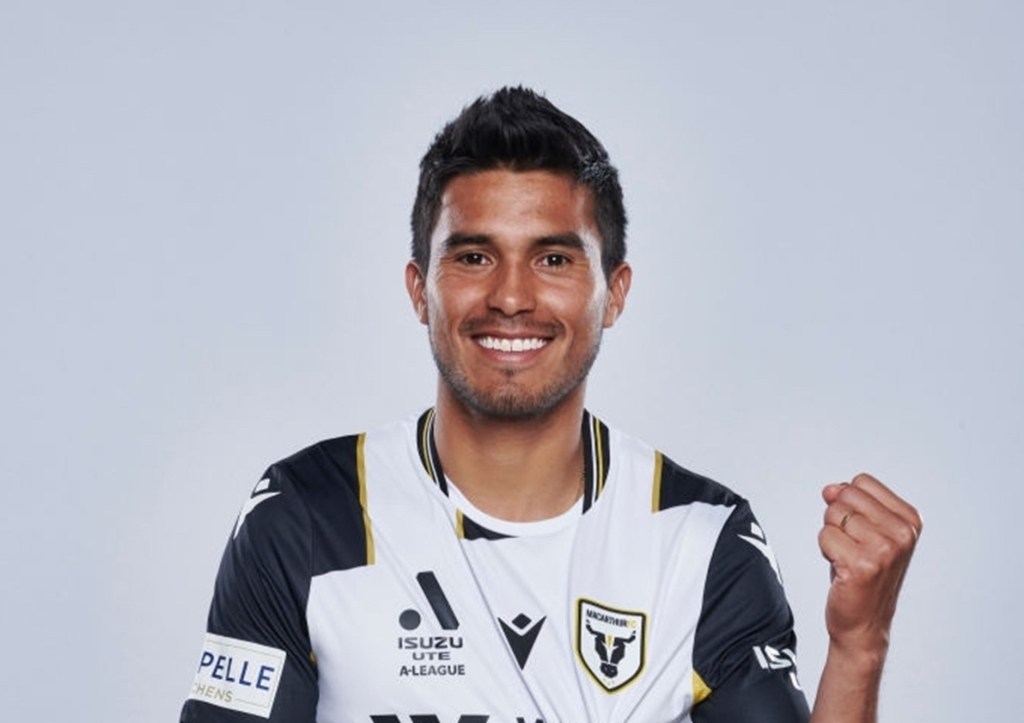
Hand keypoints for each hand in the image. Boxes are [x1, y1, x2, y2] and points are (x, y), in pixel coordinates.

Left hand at [818, 473, 921, 659]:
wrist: (864, 623)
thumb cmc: (862, 573)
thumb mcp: (865, 530)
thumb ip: (850, 502)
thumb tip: (830, 489)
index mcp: (910, 519)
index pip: (861, 482)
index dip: (849, 504)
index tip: (861, 531)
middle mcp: (903, 533)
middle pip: (845, 496)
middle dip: (838, 519)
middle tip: (852, 548)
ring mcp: (885, 549)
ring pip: (832, 515)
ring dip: (832, 538)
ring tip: (848, 559)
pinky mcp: (863, 565)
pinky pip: (825, 535)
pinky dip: (825, 551)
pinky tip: (842, 570)